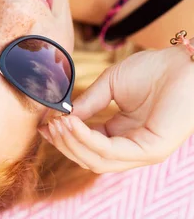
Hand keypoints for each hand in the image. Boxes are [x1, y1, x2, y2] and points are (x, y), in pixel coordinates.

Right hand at [38, 41, 193, 172]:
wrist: (183, 61)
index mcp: (125, 134)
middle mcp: (134, 148)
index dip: (64, 139)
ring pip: (97, 161)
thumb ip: (88, 102)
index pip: (89, 147)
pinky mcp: (152, 151)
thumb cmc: (153, 69)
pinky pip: (110, 152)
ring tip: (57, 123)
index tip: (44, 126)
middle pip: (89, 160)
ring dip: (72, 143)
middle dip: (64, 144)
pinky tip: (71, 123)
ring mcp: (144, 153)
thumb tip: (61, 116)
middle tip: (48, 125)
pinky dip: (86, 139)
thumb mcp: (109, 85)